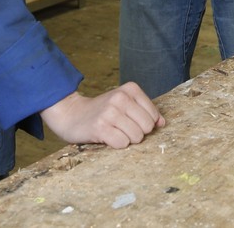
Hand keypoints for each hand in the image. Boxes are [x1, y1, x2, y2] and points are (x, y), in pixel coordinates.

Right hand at [40, 83, 164, 148]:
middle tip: (122, 128)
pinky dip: (117, 145)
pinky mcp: (100, 127)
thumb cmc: (103, 111)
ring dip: (127, 139)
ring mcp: (110, 112)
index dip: (145, 123)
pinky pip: (122, 144)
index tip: (131, 121)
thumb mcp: (125, 104)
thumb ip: (145, 111)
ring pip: (136, 137)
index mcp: (130, 89)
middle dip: (138, 133)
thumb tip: (162, 123)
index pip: (154, 115)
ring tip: (114, 131)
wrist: (71, 114)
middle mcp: (120, 97)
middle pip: (147, 127)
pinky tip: (107, 137)